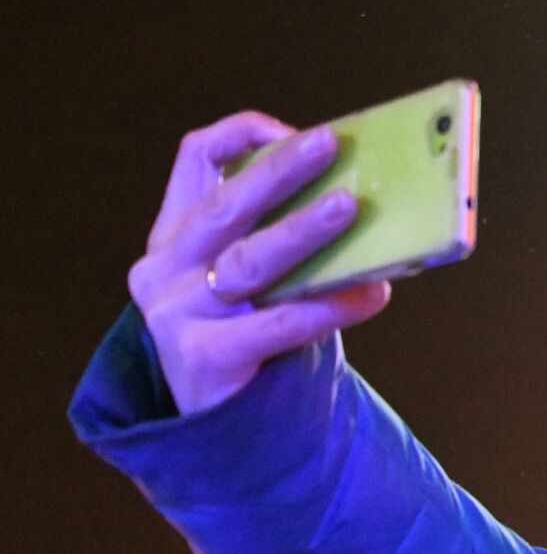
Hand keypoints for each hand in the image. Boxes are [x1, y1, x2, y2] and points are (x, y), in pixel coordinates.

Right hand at [128, 111, 390, 414]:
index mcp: (176, 232)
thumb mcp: (251, 275)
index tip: (293, 131)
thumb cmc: (250, 333)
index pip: (193, 159)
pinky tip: (373, 294)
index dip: (241, 136)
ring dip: (303, 231)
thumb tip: (366, 197)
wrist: (223, 422)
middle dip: (278, 171)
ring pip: (249, 262)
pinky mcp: (204, 357)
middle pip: (225, 206)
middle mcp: (166, 267)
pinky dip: (331, 306)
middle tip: (328, 144)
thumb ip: (282, 236)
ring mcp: (177, 313)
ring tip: (350, 207)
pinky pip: (279, 324)